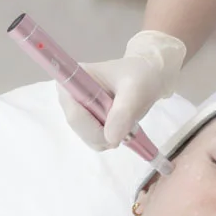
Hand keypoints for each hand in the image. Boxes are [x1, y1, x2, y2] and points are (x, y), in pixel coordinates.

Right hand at [57, 30, 185, 149]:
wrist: (146, 77)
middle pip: (79, 128)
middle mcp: (70, 96)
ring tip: (126, 119)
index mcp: (73, 80)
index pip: (75, 115)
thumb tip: (110, 138)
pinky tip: (121, 124)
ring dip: (110, 136)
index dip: (94, 128)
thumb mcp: (137, 89)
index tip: (117, 127)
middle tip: (126, 124)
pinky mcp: (86, 121)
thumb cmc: (140, 76)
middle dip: (104, 133)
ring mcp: (77, 110)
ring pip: (87, 137)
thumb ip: (123, 111)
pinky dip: (111, 137)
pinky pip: (95, 140)